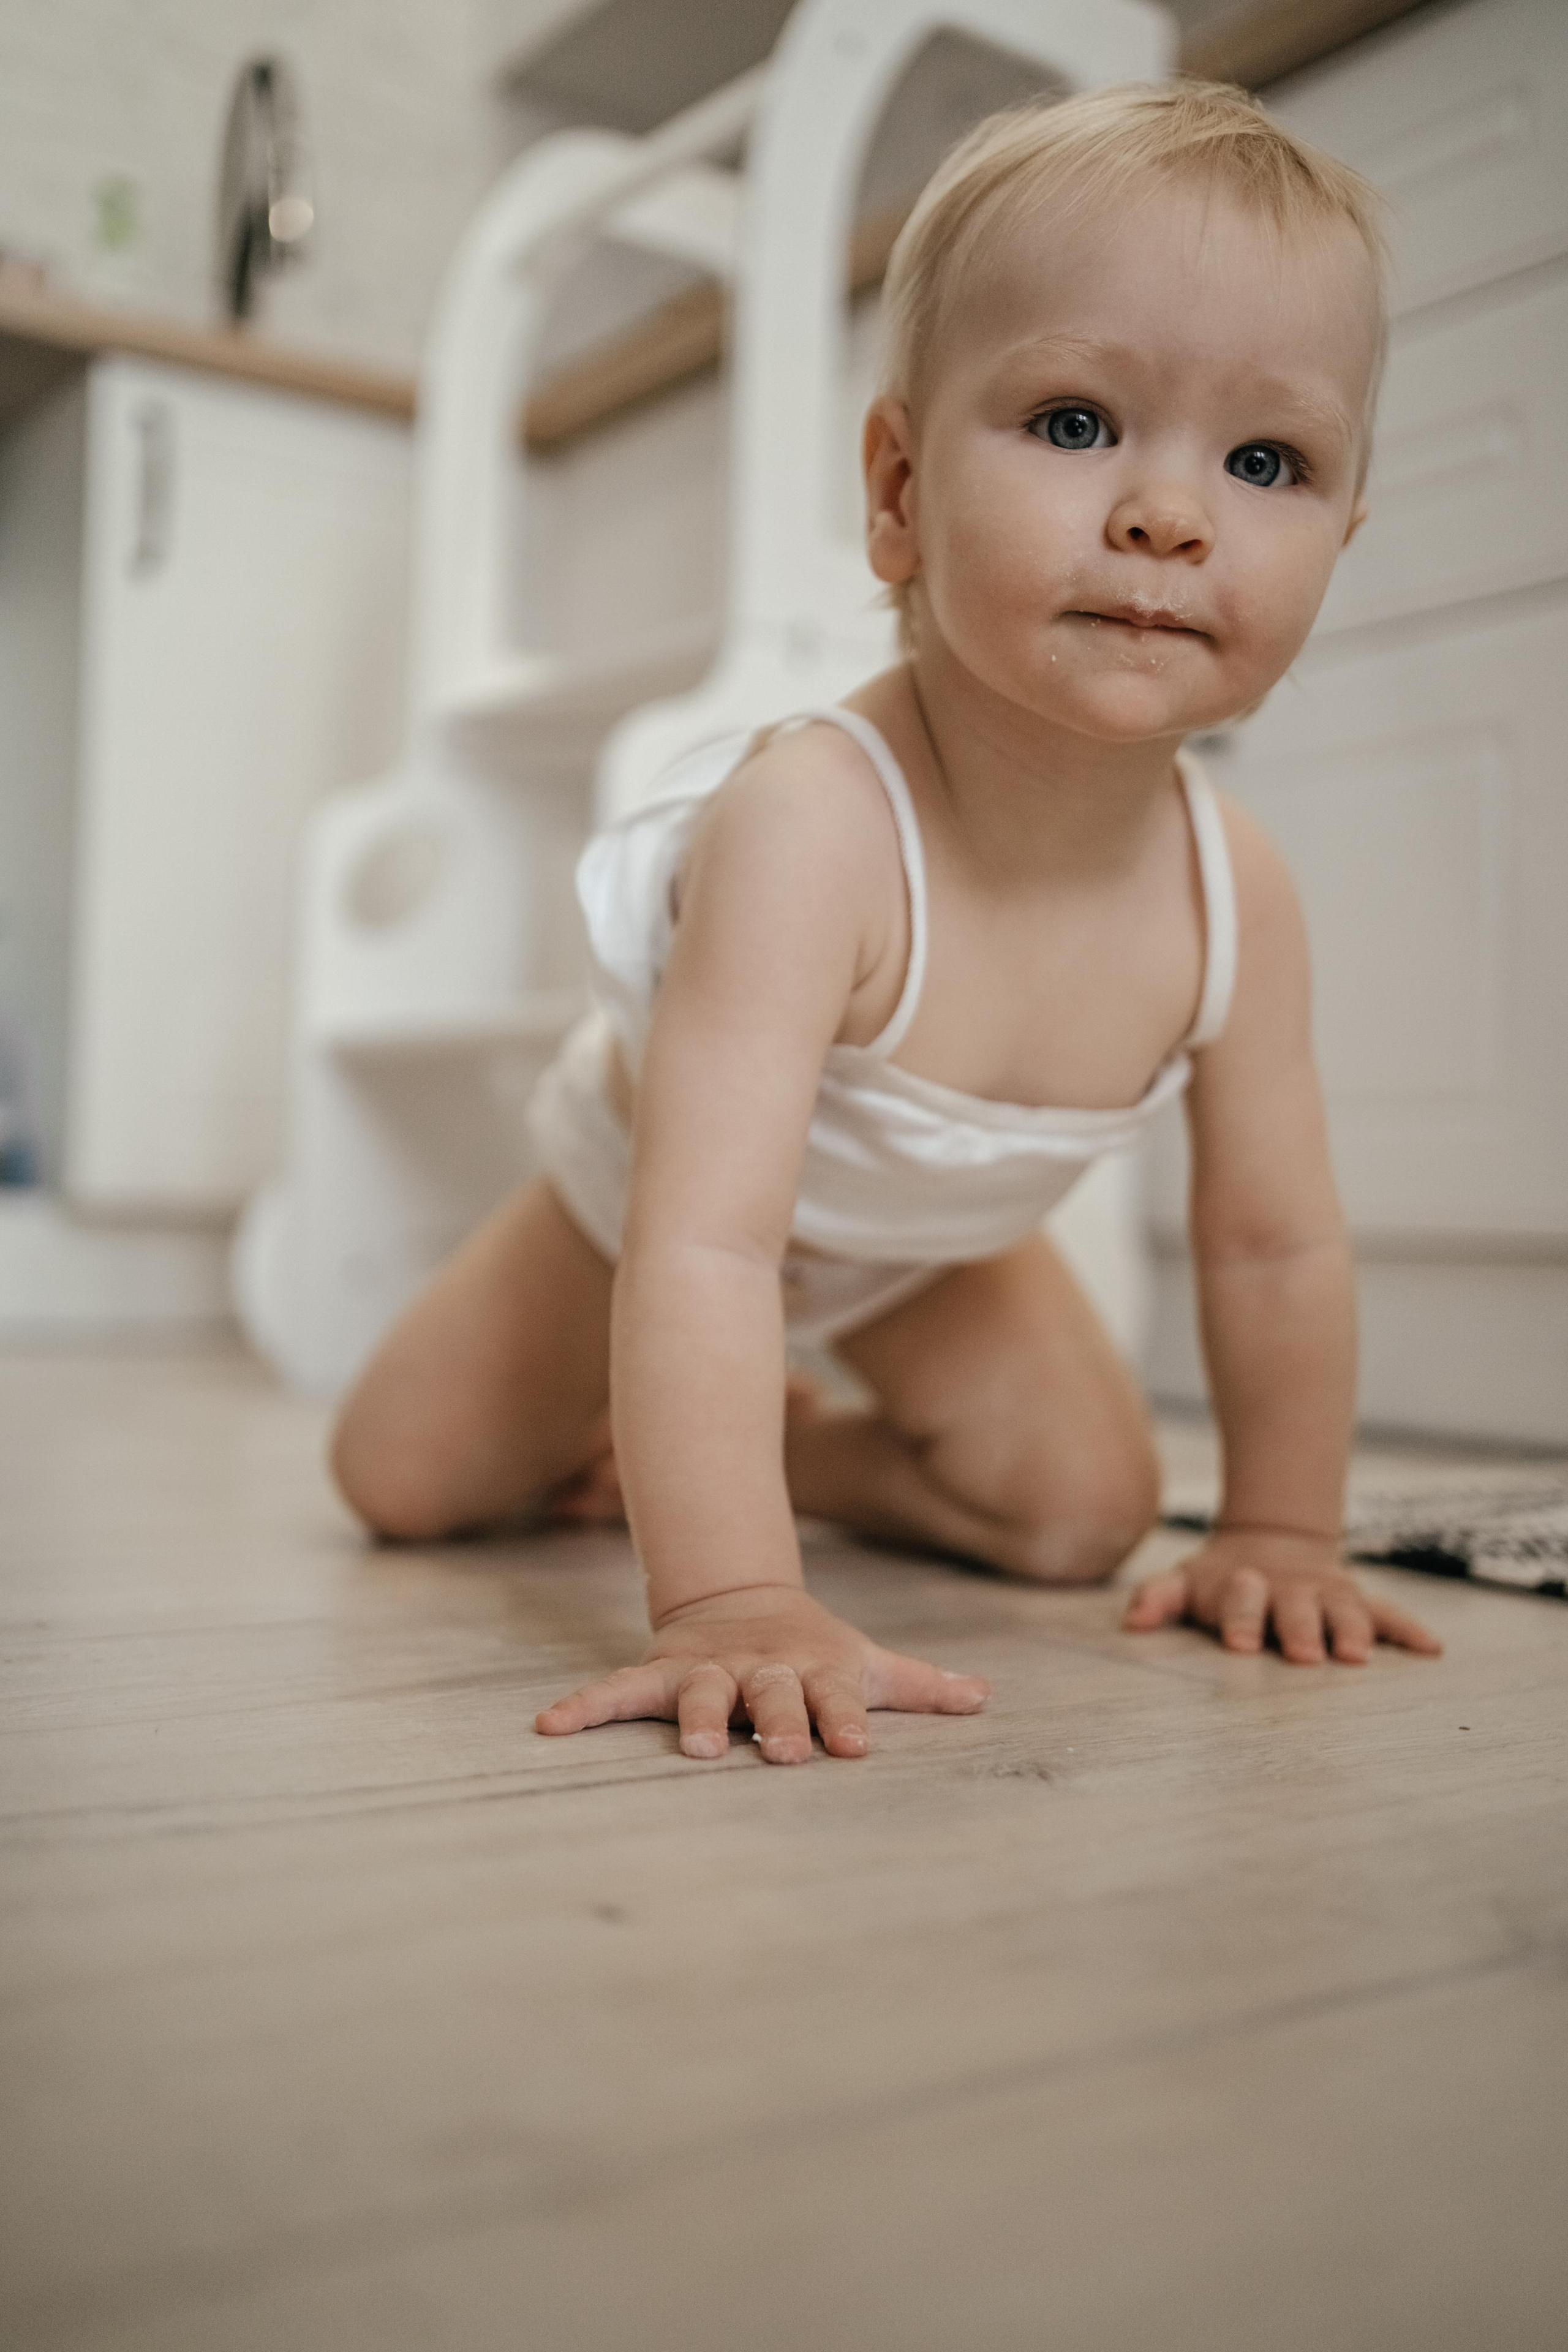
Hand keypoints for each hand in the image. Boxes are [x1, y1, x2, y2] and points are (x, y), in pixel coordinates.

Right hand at [535, 1583, 988, 1762]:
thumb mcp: (865, 1660)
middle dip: (777, 1723)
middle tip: (781, 1754)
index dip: (845, 1722)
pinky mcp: (660, 1671)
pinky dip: (584, 1706)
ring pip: (701, 1693)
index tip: (856, 1750)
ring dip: (698, 1717)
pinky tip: (549, 1727)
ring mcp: (709, 1671)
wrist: (741, 1596)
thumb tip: (984, 1697)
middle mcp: (762, 1672)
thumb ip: (920, 1685)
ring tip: (696, 1748)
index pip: (836, 1701)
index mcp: (815, 1671)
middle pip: (772, 1697)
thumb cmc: (813, 1650)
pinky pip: (617, 1691)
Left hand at [1124, 1527, 1441, 1664]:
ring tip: (1359, 1656)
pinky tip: (1432, 1649)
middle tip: (1306, 1655)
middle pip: (1295, 1608)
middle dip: (1300, 1629)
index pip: (1240, 1601)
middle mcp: (1289, 1590)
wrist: (1271, 1544)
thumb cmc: (1222, 1581)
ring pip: (1344, 1611)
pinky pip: (1388, 1614)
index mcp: (1243, 1587)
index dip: (1240, 1620)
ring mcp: (1327, 1595)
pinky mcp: (1358, 1601)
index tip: (1240, 1646)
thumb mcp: (1186, 1583)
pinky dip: (1409, 1630)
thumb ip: (1158, 1598)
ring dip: (1352, 1631)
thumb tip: (1131, 1622)